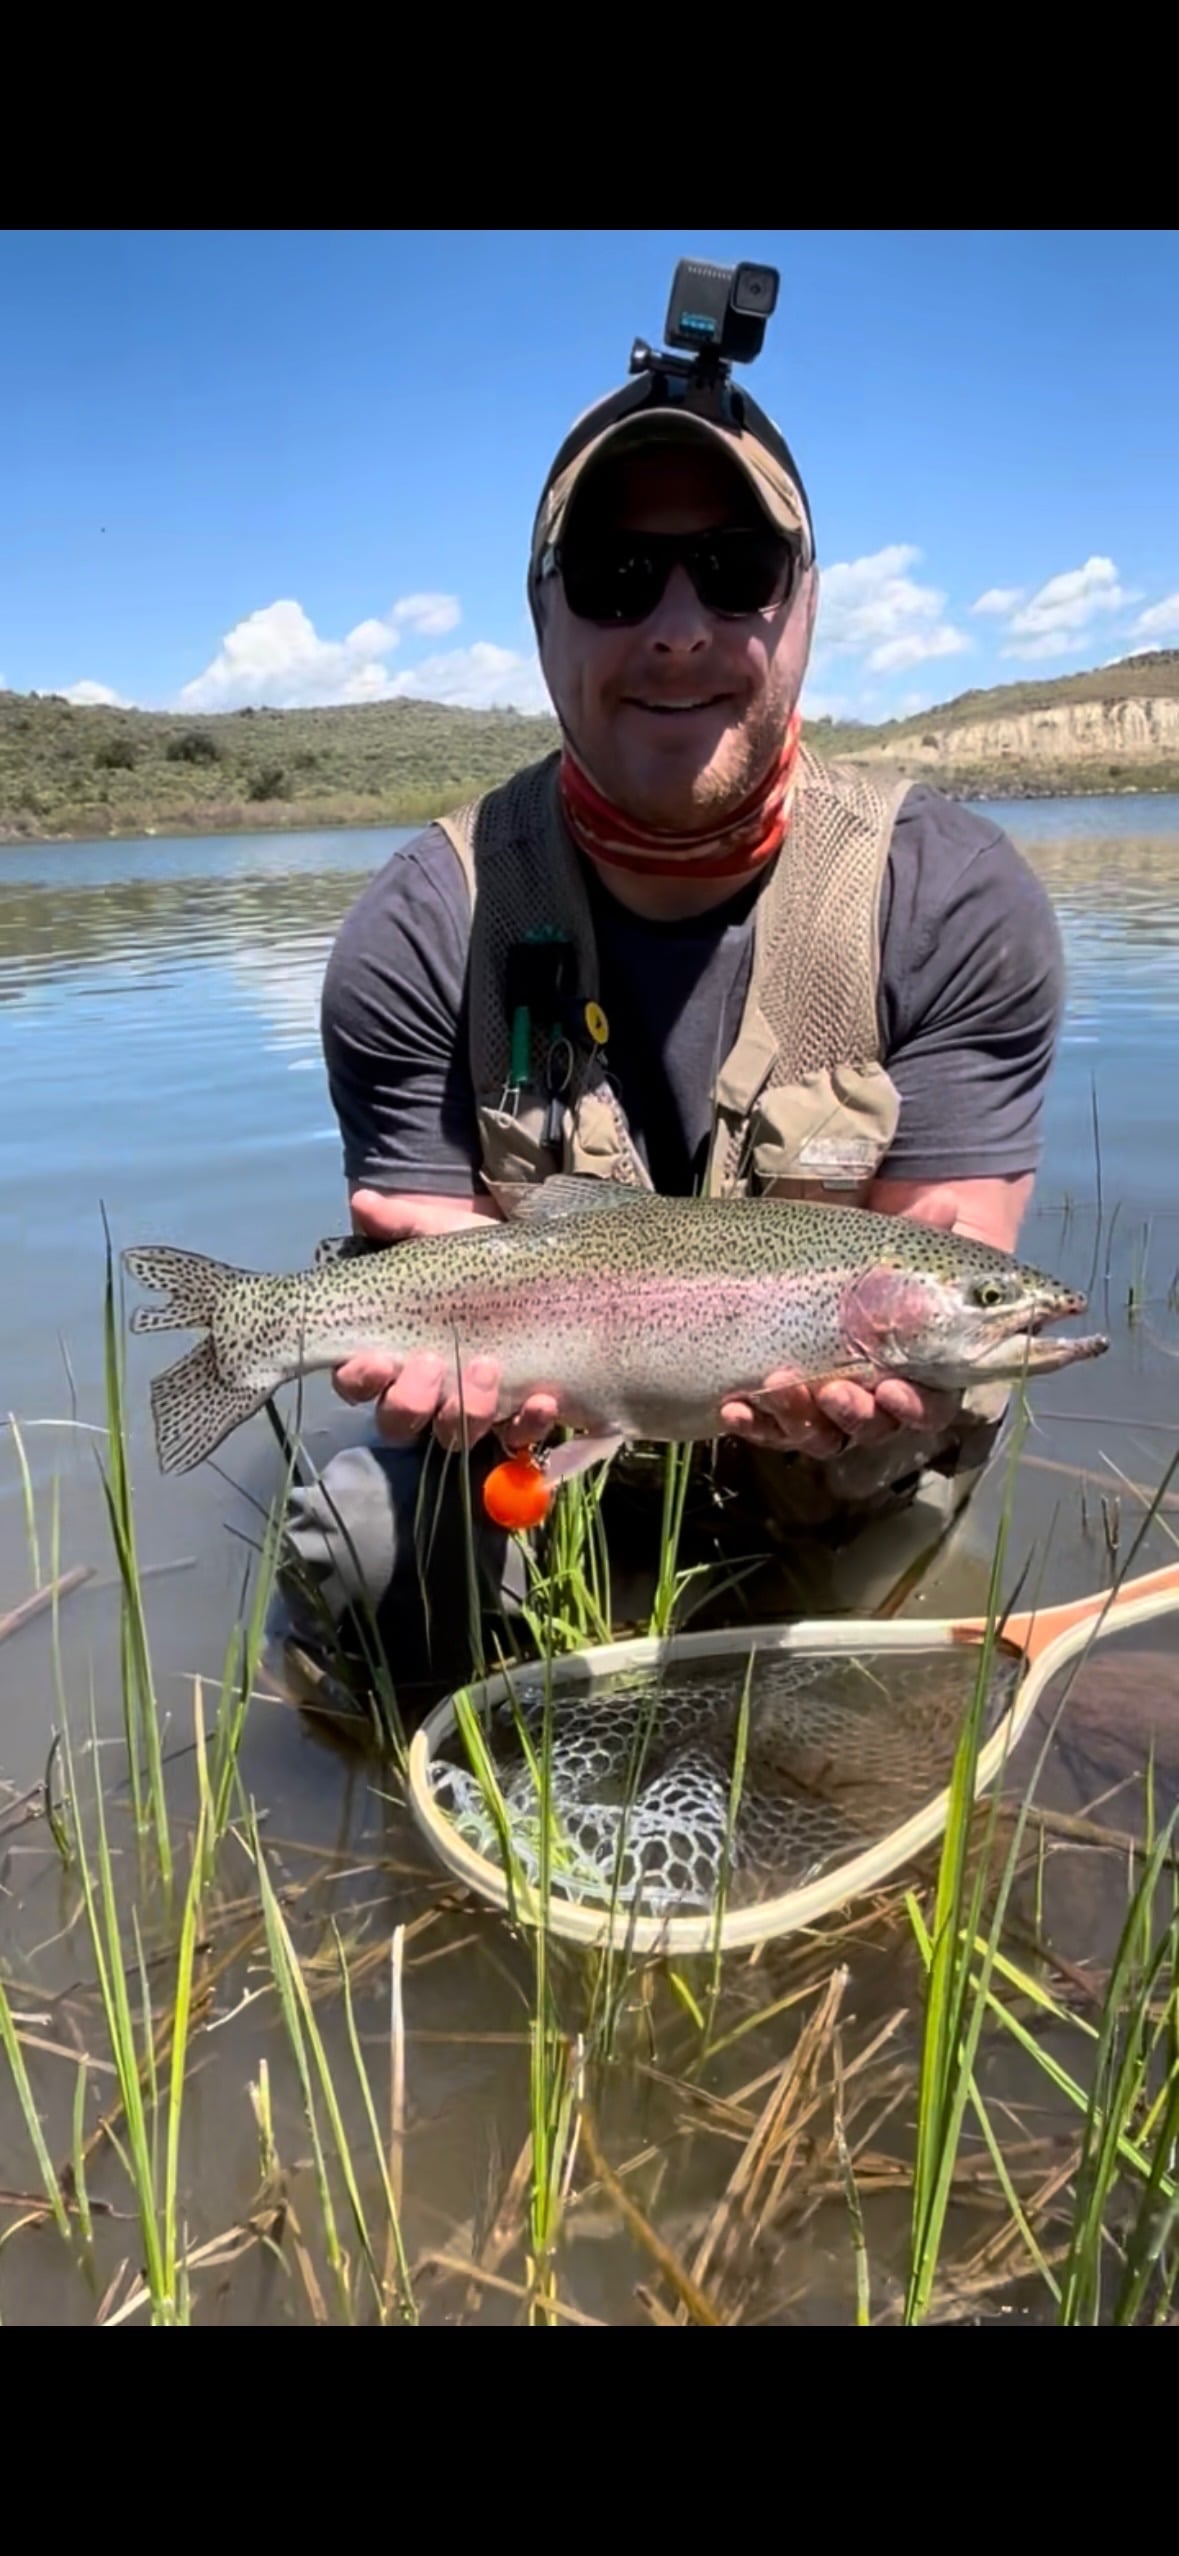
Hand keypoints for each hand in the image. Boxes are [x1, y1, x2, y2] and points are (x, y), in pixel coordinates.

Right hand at [331, 1189, 562, 1453]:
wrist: (549, 1268)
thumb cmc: (483, 1256)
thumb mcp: (448, 1234)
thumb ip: (405, 1223)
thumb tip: (361, 1202)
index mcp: (393, 1351)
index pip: (357, 1382)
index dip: (359, 1378)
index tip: (375, 1358)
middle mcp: (426, 1390)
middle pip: (398, 1421)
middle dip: (410, 1400)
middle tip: (432, 1363)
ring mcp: (471, 1410)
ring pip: (453, 1435)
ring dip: (468, 1410)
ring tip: (489, 1368)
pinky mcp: (517, 1419)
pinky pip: (517, 1438)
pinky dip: (528, 1424)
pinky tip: (542, 1399)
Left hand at [720, 1189, 962, 1456]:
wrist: (816, 1271)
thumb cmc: (867, 1267)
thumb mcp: (887, 1247)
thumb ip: (918, 1232)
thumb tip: (946, 1203)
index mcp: (916, 1373)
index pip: (930, 1408)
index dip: (914, 1406)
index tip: (893, 1388)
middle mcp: (875, 1402)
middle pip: (872, 1427)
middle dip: (853, 1412)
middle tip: (833, 1390)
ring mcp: (826, 1413)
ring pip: (819, 1434)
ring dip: (799, 1416)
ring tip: (778, 1383)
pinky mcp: (783, 1415)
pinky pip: (770, 1430)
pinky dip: (755, 1424)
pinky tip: (735, 1407)